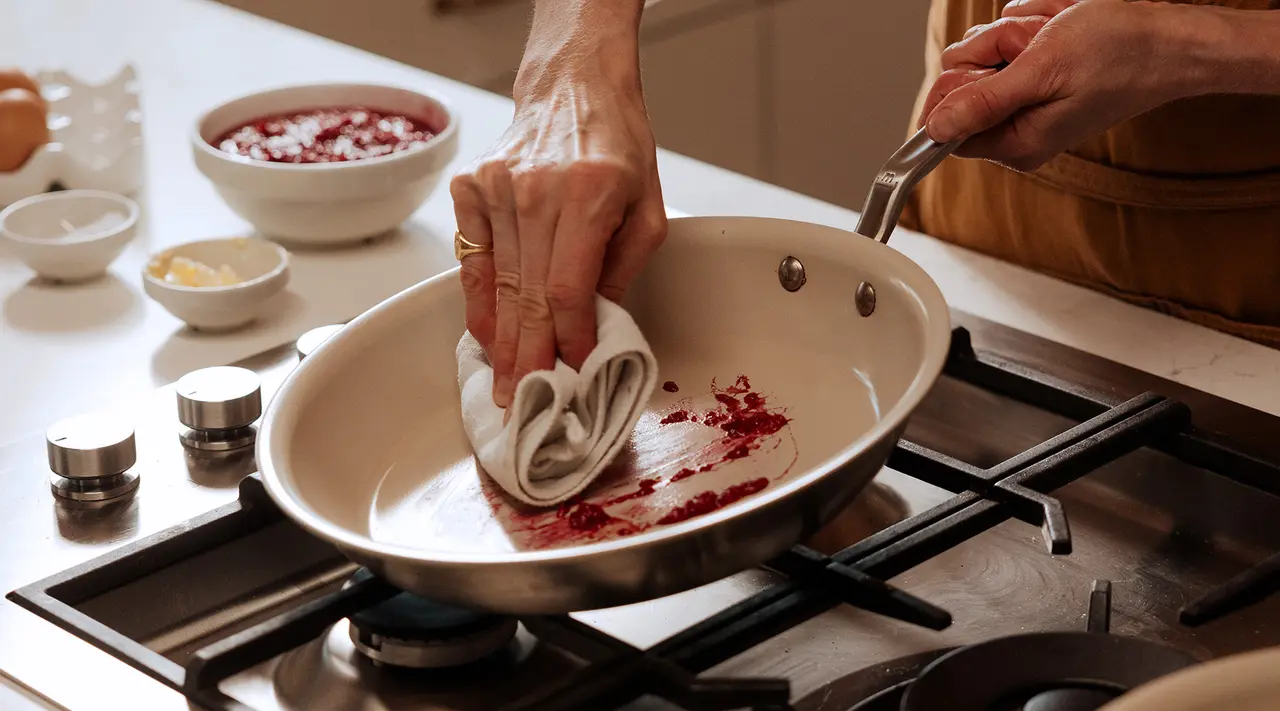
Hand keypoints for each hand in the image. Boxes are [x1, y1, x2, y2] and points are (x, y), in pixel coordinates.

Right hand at [450, 42, 665, 407]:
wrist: (572, 85)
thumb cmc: (617, 144)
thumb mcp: (647, 206)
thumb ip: (624, 267)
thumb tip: (597, 324)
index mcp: (590, 195)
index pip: (568, 289)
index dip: (568, 339)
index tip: (571, 372)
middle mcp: (537, 192)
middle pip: (528, 296)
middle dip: (527, 358)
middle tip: (522, 403)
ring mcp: (497, 188)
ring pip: (499, 283)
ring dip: (501, 340)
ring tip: (501, 383)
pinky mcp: (472, 187)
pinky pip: (474, 258)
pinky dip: (479, 300)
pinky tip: (484, 335)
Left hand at [917, 0, 1191, 170]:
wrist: (1173, 40)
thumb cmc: (1119, 54)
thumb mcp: (1041, 72)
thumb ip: (983, 103)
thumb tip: (933, 129)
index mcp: (1015, 144)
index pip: (943, 124)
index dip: (958, 84)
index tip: (995, 62)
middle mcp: (1018, 130)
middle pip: (963, 82)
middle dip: (995, 49)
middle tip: (1037, 44)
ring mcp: (1029, 103)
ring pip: (986, 54)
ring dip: (1018, 32)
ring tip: (1056, 36)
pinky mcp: (1041, 80)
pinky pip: (1012, 44)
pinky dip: (1034, 27)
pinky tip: (1064, 30)